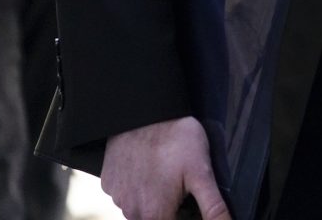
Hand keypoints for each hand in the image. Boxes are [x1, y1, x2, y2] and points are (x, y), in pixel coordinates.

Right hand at [100, 116, 227, 219]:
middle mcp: (131, 212)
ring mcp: (116, 197)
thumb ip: (213, 207)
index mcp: (154, 215)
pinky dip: (136, 185)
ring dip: (153, 198)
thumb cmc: (177, 140)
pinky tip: (148, 168)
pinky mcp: (108, 182)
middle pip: (155, 219)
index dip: (186, 215)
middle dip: (170, 208)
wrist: (145, 112)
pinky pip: (124, 192)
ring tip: (166, 172)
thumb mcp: (202, 173)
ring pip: (138, 208)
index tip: (190, 200)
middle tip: (181, 183)